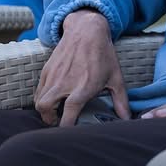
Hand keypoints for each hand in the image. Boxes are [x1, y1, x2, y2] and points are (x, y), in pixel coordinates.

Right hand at [34, 8, 129, 126]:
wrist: (87, 30)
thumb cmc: (103, 55)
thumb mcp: (116, 78)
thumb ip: (121, 101)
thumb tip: (127, 119)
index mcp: (82, 88)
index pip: (67, 116)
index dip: (66, 128)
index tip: (69, 134)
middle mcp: (64, 84)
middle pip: (45, 110)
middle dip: (49, 121)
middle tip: (59, 123)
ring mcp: (53, 77)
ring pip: (38, 101)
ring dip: (45, 111)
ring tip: (55, 113)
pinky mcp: (46, 70)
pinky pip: (38, 90)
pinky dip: (41, 99)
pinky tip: (52, 100)